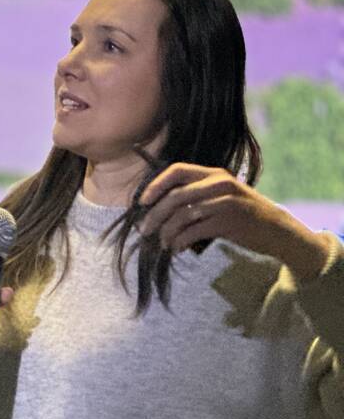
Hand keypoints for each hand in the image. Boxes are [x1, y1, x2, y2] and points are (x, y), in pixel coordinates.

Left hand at [138, 163, 333, 279]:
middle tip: (144, 231)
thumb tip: (157, 207)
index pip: (176, 170)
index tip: (142, 202)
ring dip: (167, 232)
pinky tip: (177, 248)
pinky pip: (194, 232)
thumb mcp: (220, 196)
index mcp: (214, 173)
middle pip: (175, 196)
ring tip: (164, 243)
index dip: (155, 185)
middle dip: (154, 215)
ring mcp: (225, 202)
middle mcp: (219, 183)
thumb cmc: (241, 214)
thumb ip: (195, 195)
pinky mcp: (229, 222)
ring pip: (182, 215)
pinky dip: (180, 242)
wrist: (276, 230)